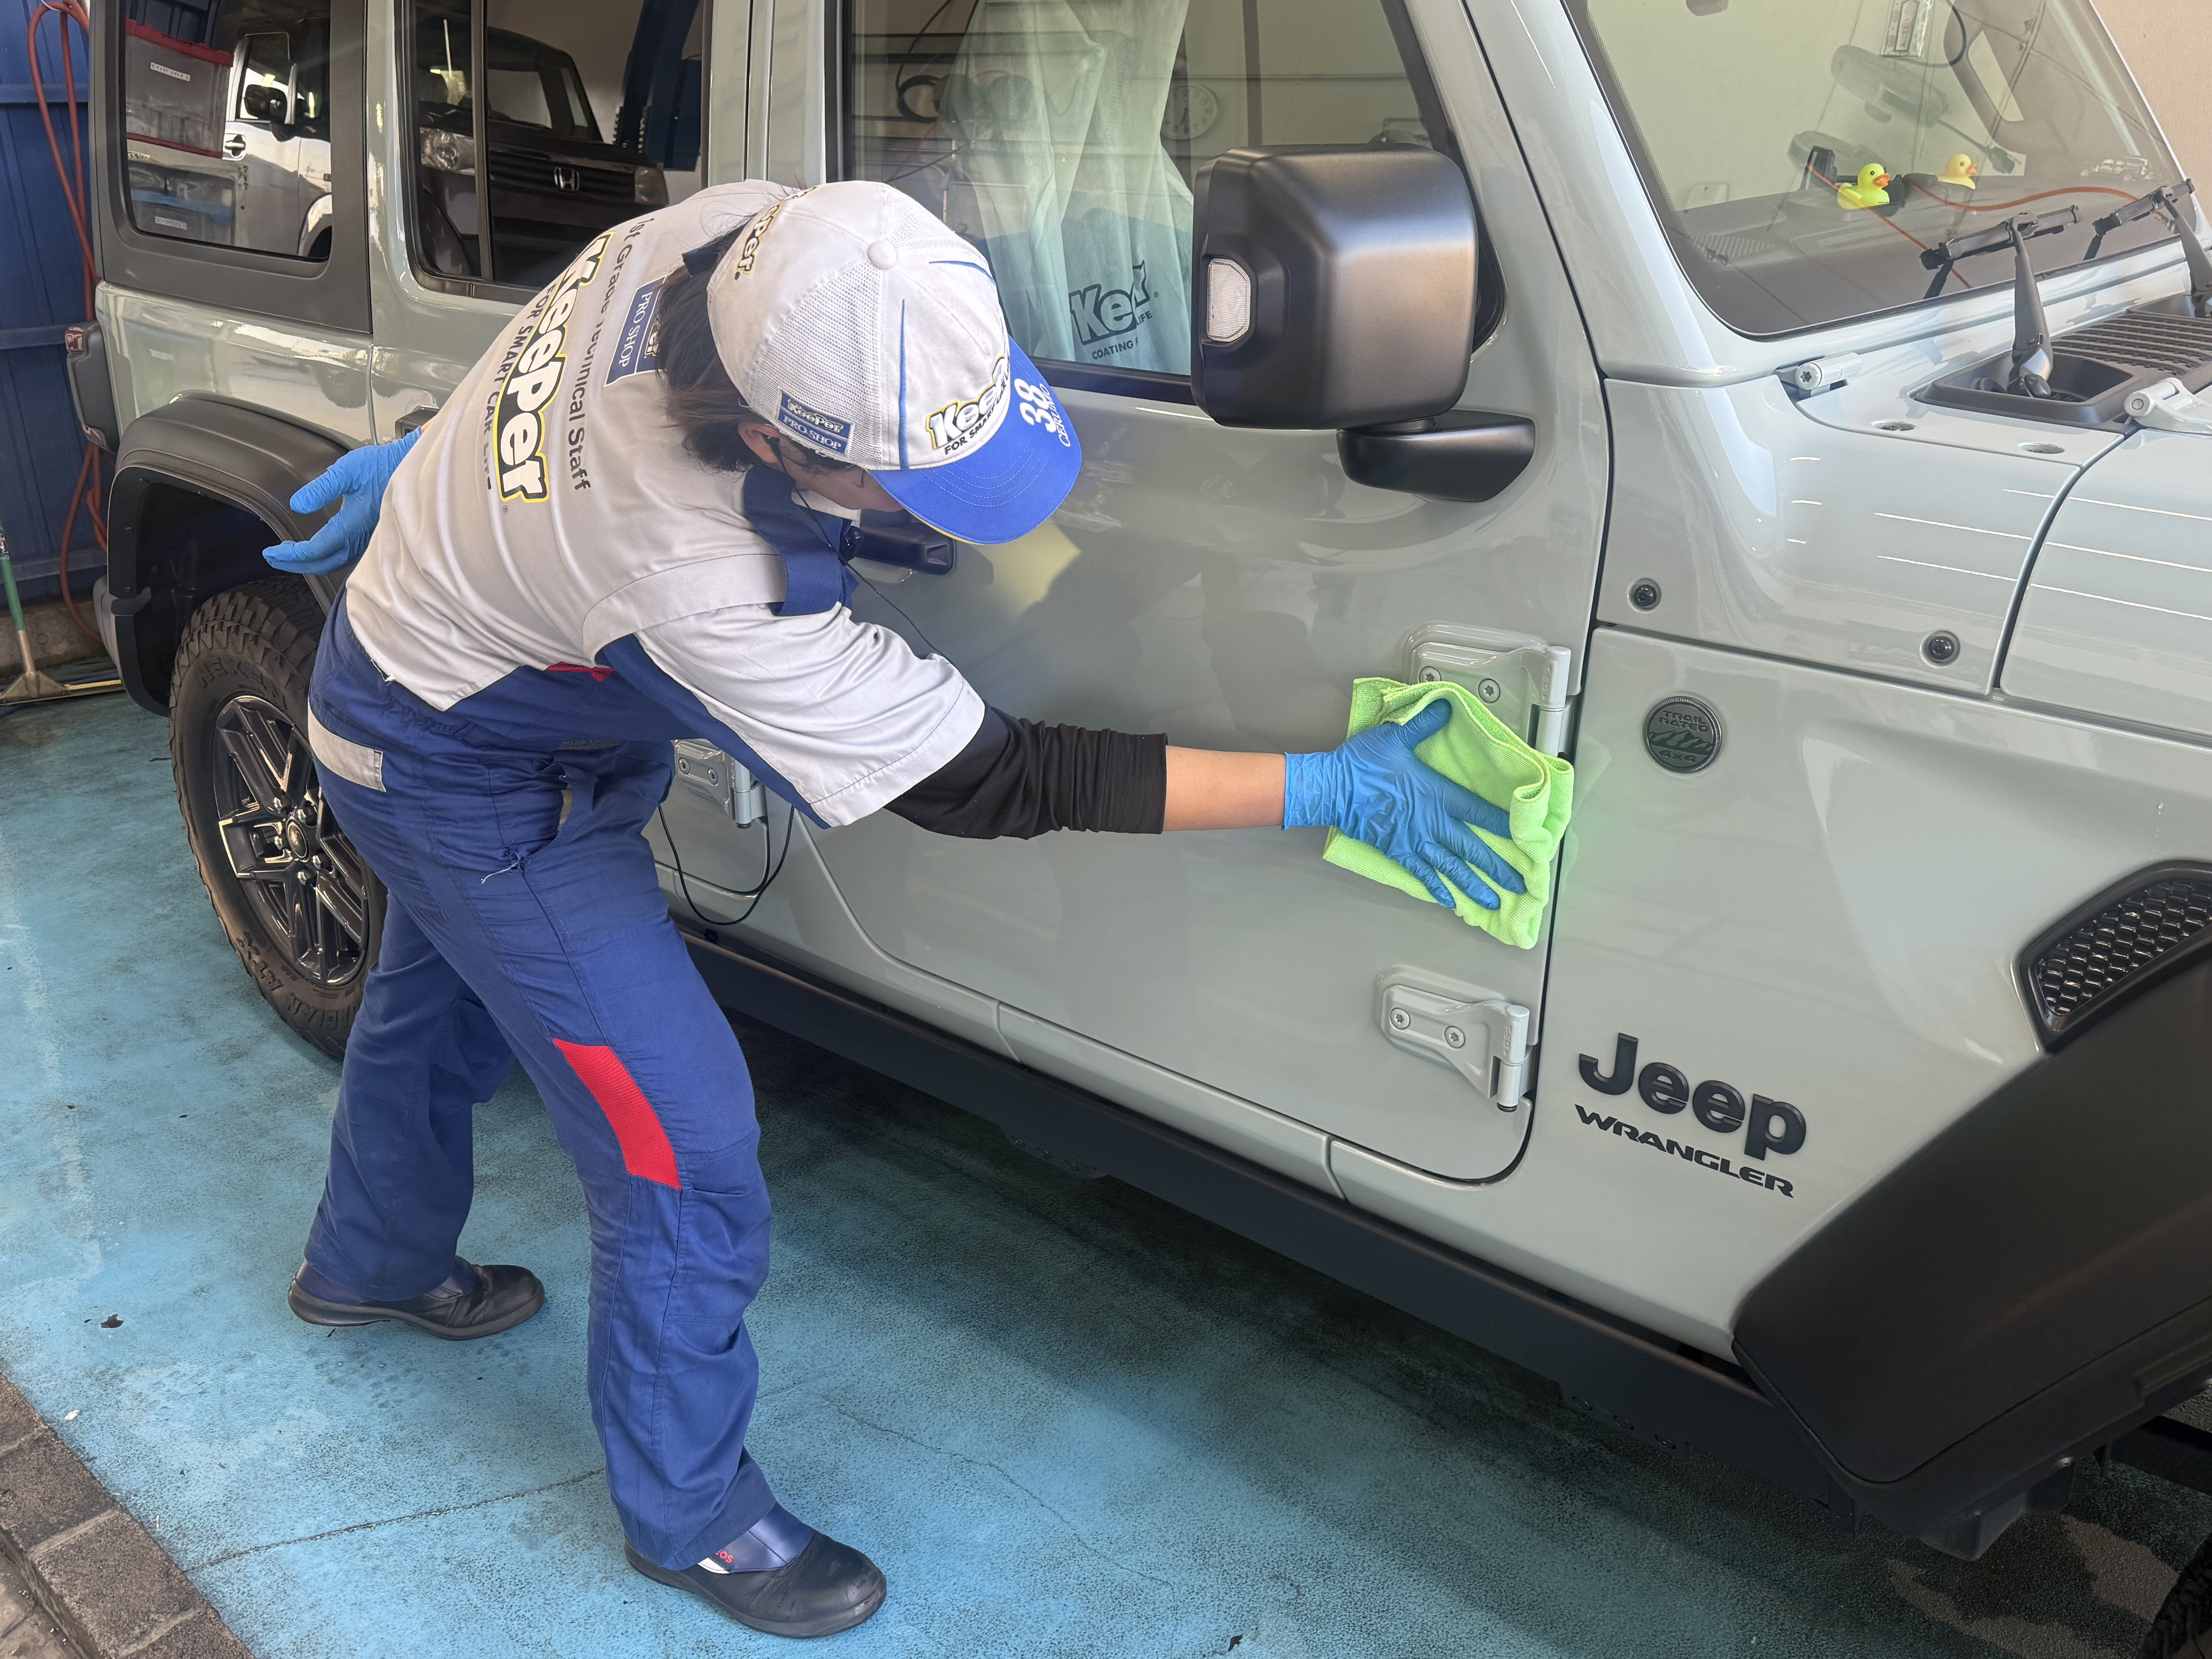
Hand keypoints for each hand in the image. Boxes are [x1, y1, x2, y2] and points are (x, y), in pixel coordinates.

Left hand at [263, 429, 420, 574]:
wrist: (416, 470)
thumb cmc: (385, 467)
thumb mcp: (347, 471)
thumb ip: (320, 489)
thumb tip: (297, 505)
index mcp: (351, 525)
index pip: (315, 550)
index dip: (291, 555)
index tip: (272, 553)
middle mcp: (361, 539)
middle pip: (325, 564)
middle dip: (298, 565)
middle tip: (277, 560)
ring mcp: (371, 542)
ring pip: (339, 563)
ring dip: (315, 564)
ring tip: (297, 558)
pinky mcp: (377, 538)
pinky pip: (352, 558)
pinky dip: (333, 560)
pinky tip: (328, 552)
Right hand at [1283, 699, 1524, 910]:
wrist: (1332, 788)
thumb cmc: (1362, 763)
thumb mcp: (1395, 736)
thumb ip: (1424, 724)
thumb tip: (1446, 706)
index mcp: (1436, 794)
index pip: (1478, 811)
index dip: (1503, 824)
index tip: (1525, 837)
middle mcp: (1431, 822)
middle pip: (1472, 849)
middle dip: (1497, 868)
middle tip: (1520, 885)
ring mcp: (1414, 840)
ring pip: (1452, 868)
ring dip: (1474, 886)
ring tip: (1493, 903)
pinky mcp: (1397, 851)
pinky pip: (1422, 874)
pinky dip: (1437, 889)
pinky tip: (1450, 902)